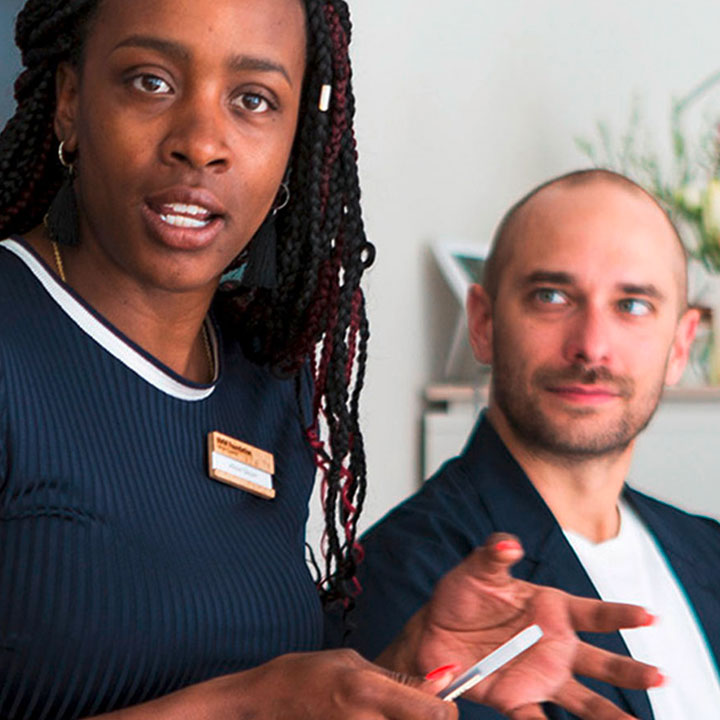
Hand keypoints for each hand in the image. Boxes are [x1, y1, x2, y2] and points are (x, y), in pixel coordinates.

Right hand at [232, 649, 459, 718]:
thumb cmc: (306, 677)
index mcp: (369, 692)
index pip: (436, 714)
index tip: (439, 702)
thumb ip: (399, 678)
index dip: (445, 709)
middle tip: (406, 708)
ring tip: (381, 712)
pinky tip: (368, 719)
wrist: (263, 706)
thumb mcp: (353, 662)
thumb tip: (444, 679)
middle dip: (423, 719)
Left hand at [377, 534, 661, 719]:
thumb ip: (494, 554)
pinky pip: (537, 719)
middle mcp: (556, 646)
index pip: (594, 613)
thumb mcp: (478, 569)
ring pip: (583, 700)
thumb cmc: (463, 594)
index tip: (650, 616)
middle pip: (602, 662)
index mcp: (553, 610)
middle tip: (660, 677)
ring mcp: (541, 675)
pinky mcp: (518, 698)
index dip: (622, 614)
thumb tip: (509, 545)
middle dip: (631, 671)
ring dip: (608, 714)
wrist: (434, 630)